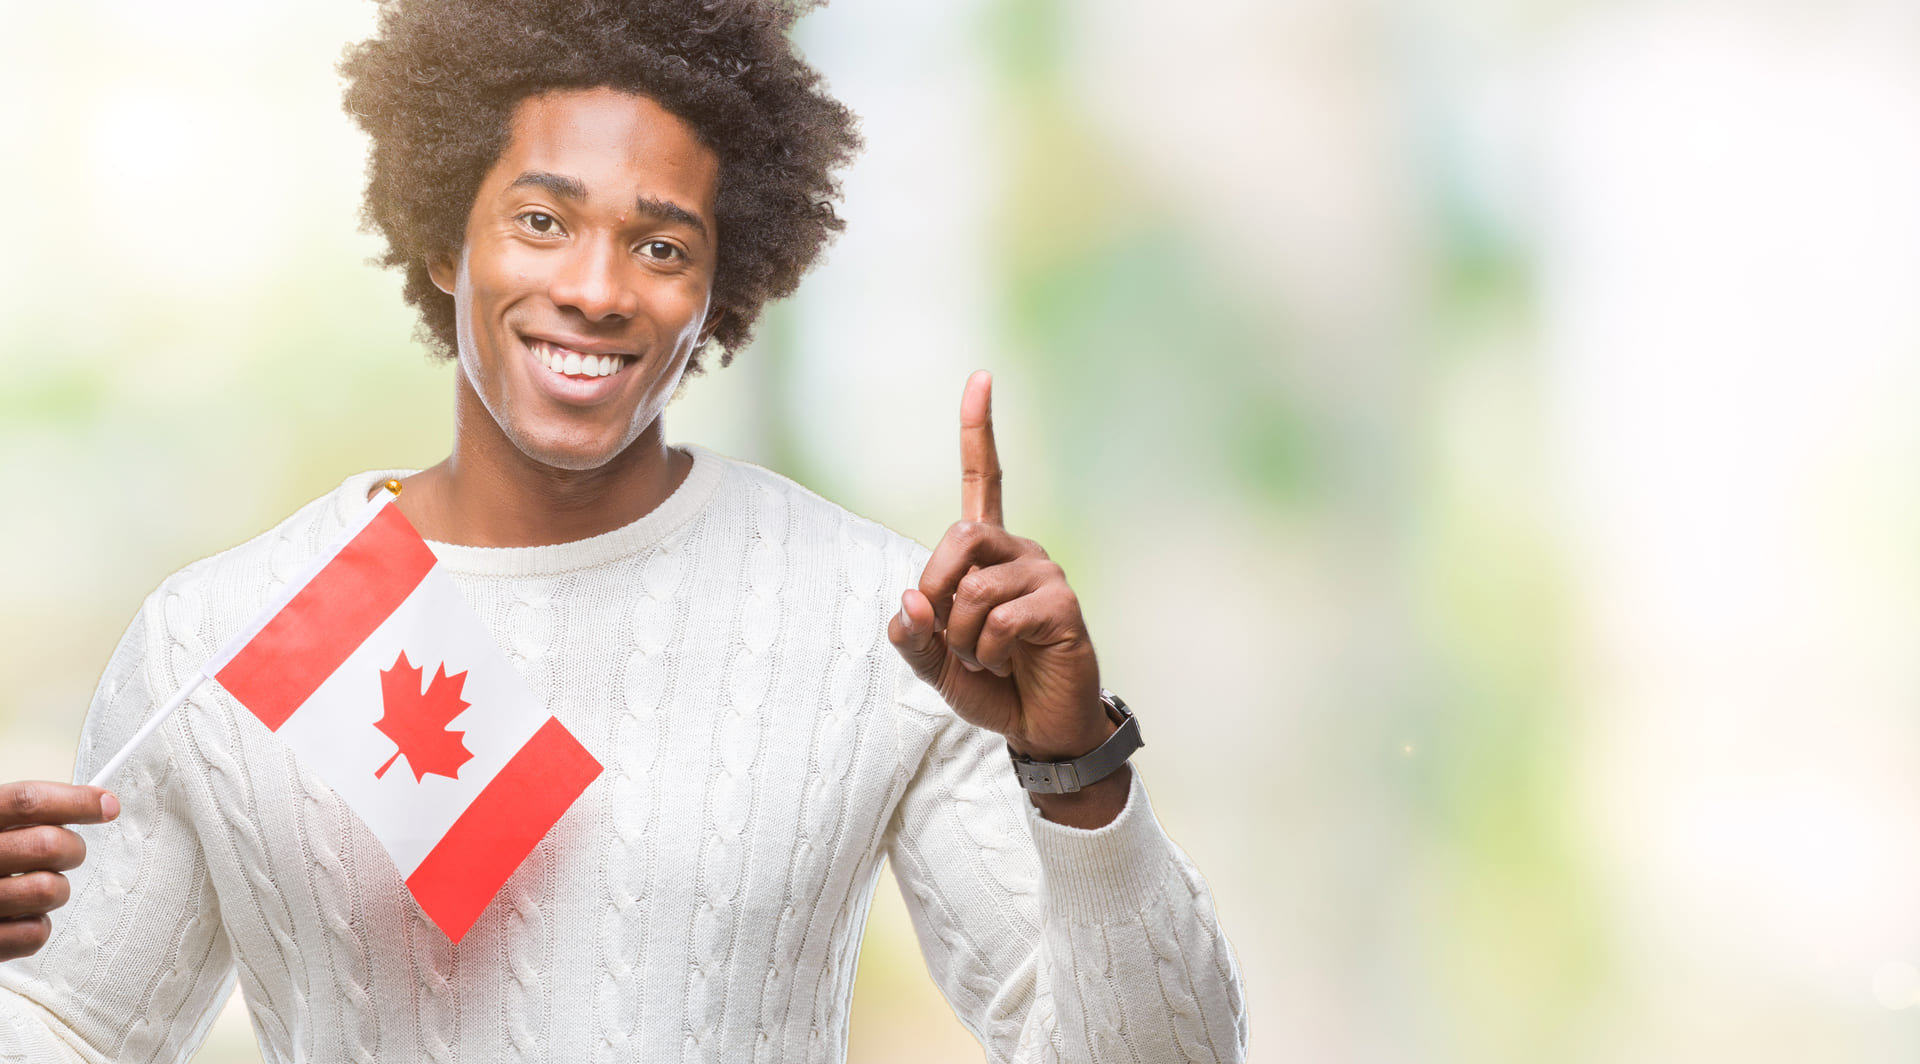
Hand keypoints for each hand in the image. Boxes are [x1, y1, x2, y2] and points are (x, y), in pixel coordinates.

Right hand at [0, 781, 117, 960]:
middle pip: (48, 844)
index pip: (27, 801)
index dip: (76, 800)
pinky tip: (19, 918)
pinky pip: (36, 932)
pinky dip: (37, 926)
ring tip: (33, 889)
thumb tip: (97, 802)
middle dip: (71, 849)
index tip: (107, 805)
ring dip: (55, 890)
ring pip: (51, 890)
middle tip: (63, 855)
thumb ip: (25, 816)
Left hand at [888, 372, 1125, 824]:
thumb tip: (909, 600)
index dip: (979, 430)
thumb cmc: (992, 687)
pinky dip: (988, 653)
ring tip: (988, 658)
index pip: (985, 480)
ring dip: (963, 639)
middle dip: (936, 594)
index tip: (981, 378)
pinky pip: (998, 621)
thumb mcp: (936, 664)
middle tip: (950, 636)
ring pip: (971, 589)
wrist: (1041, 729)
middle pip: (958, 539)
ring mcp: (1046, 574)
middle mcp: (1020, 552)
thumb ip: (913, 635)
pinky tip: (1010, 663)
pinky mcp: (1063, 605)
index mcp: (988, 555)